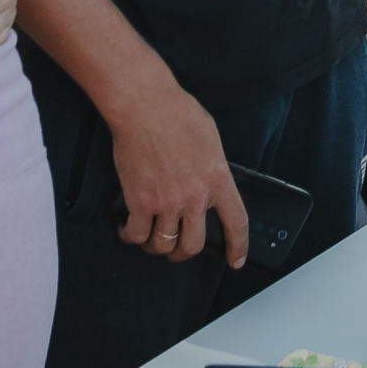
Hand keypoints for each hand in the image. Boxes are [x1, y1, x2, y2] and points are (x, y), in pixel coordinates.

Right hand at [105, 82, 249, 267]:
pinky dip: (131, 236)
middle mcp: (195, 196)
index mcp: (218, 179)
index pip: (236, 222)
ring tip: (152, 239)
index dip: (237, 247)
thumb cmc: (178, 114)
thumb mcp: (211, 141)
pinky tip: (128, 229)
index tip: (236, 260)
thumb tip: (211, 186)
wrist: (146, 106)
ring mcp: (167, 202)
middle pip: (193, 245)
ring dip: (157, 247)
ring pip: (164, 244)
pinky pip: (136, 234)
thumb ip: (214, 169)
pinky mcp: (140, 201)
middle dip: (184, 252)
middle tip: (178, 248)